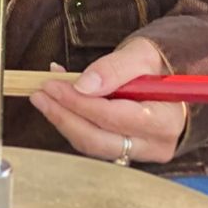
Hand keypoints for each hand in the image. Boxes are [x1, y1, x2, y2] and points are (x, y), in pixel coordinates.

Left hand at [29, 37, 186, 164]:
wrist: (168, 78)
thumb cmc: (157, 66)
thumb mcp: (140, 55)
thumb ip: (113, 69)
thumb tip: (82, 86)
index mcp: (165, 120)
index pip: (113, 118)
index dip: (79, 103)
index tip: (51, 86)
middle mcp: (154, 144)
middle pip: (98, 139)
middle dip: (63, 116)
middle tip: (39, 94)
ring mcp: (139, 151)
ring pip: (91, 144)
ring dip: (63, 120)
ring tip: (43, 96)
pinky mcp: (123, 151)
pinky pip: (91, 140)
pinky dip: (71, 121)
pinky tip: (59, 100)